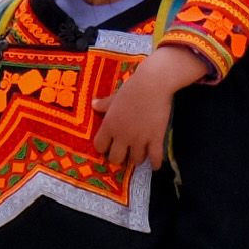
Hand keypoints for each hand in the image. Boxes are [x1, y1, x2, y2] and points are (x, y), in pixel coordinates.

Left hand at [98, 44, 202, 168]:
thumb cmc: (132, 88)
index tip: (108, 146)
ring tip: (140, 154)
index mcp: (109, 125)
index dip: (104, 148)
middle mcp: (122, 136)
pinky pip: (155, 158)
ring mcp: (139, 139)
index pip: (100, 147)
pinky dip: (155, 163)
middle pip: (116, 159)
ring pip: (136, 160)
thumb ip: (104, 104)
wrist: (153, 84)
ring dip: (137, 158)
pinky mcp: (156, 138)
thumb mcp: (115, 97)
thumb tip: (93, 104)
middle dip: (119, 158)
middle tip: (124, 153)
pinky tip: (155, 165)